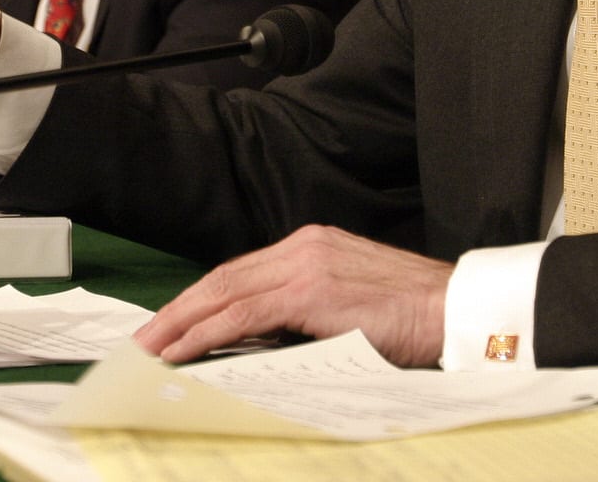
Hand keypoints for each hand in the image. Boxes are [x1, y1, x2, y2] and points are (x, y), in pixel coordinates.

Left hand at [134, 224, 451, 366]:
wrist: (456, 310)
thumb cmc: (414, 317)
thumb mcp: (351, 307)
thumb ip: (308, 313)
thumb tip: (262, 342)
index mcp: (313, 246)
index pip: (241, 273)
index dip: (201, 300)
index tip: (171, 324)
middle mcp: (303, 246)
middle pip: (223, 278)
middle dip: (177, 310)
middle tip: (142, 339)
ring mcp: (305, 265)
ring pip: (223, 293)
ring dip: (179, 323)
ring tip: (148, 350)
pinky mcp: (309, 291)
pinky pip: (242, 315)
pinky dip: (204, 333)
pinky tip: (181, 351)